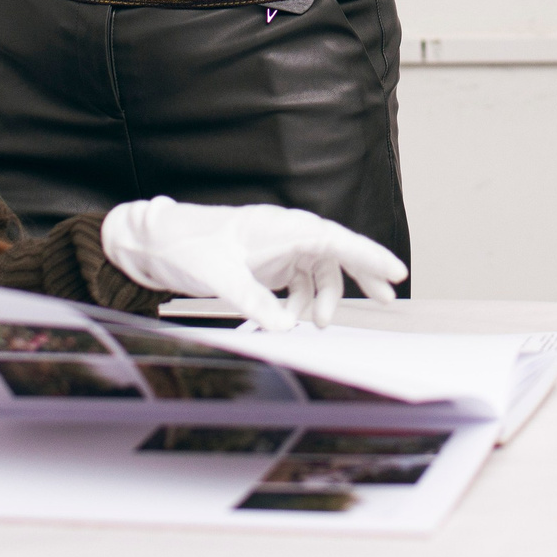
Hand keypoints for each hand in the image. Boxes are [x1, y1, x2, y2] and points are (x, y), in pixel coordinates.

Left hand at [100, 198, 405, 330]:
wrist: (161, 242)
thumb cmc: (187, 247)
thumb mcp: (217, 276)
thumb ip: (251, 300)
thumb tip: (284, 328)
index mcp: (278, 227)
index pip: (333, 239)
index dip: (367, 255)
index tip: (395, 271)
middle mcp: (285, 233)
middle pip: (337, 250)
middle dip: (363, 273)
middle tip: (388, 297)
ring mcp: (279, 247)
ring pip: (320, 270)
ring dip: (323, 298)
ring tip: (317, 324)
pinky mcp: (270, 261)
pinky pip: (300, 281)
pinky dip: (302, 302)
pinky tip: (292, 320)